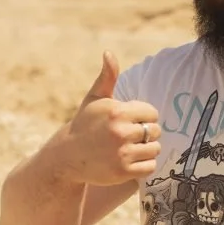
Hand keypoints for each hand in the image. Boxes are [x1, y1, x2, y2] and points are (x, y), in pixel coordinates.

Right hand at [62, 51, 160, 185]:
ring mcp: (122, 153)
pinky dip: (144, 165)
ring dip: (147, 150)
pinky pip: (150, 166)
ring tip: (130, 148)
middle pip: (156, 131)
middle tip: (130, 137)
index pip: (152, 113)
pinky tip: (131, 161)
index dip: (144, 117)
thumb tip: (109, 53)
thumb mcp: (95, 99)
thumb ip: (107, 76)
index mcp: (118, 112)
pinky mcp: (123, 172)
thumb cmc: (85, 124)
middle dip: (146, 134)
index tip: (131, 121)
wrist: (67, 157)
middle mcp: (121, 132)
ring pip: (155, 149)